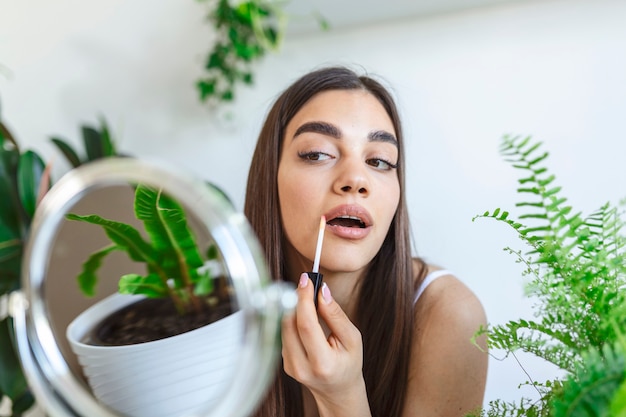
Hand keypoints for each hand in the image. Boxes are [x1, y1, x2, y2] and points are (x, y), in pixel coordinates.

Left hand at [281, 273, 371, 415]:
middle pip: (289, 324)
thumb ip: (336, 315)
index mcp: (323, 363)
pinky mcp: (284, 363)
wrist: (338, 390)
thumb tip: (322, 291)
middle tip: (306, 284)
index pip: (306, 325)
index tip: (306, 280)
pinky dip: (292, 320)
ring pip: (283, 327)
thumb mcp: (352, 338)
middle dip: (296, 300)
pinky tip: (303, 316)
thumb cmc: (348, 364)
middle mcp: (301, 367)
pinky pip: (284, 334)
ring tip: (306, 299)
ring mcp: (290, 366)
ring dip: (293, 308)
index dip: (303, 299)